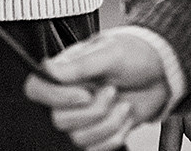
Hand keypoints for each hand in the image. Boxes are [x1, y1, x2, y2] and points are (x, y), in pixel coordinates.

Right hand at [25, 28, 174, 148]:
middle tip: (111, 92)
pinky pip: (94, 148)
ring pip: (78, 137)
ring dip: (108, 124)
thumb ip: (79, 64)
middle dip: (94, 111)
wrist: (160, 75)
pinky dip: (114, 136)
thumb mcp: (109, 54)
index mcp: (63, 73)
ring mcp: (82, 116)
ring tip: (121, 104)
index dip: (56, 97)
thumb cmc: (133, 56)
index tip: (84, 94)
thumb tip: (48, 69)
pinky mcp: (97, 132)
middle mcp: (67, 96)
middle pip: (59, 119)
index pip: (36, 90)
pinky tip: (124, 118)